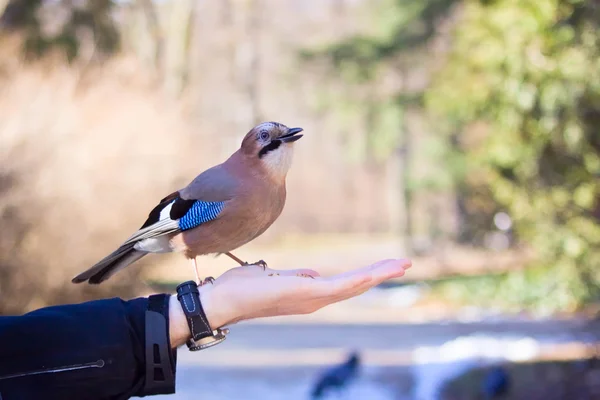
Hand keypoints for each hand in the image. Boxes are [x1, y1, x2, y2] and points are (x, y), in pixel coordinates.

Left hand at [169, 258, 410, 346]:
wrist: (222, 300)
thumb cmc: (243, 288)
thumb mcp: (274, 278)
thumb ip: (297, 278)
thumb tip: (314, 274)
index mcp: (309, 295)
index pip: (345, 285)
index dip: (367, 276)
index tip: (386, 266)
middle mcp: (314, 300)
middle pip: (355, 286)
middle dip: (381, 274)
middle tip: (405, 264)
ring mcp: (311, 299)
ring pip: (352, 286)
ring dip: (377, 274)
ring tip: (400, 264)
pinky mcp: (304, 294)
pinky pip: (337, 286)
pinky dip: (358, 280)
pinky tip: (373, 272)